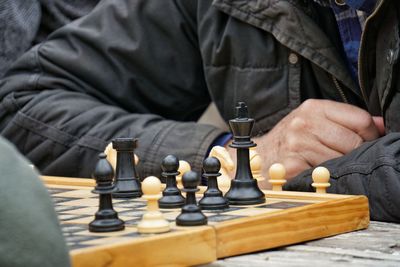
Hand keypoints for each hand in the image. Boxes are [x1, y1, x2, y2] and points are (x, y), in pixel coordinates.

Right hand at [250, 99, 382, 186]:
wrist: (259, 156)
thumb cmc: (291, 140)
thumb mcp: (314, 120)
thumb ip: (347, 120)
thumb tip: (382, 125)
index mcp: (312, 107)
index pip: (360, 119)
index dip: (370, 134)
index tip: (365, 141)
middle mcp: (304, 123)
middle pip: (354, 141)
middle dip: (355, 152)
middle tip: (344, 156)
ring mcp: (297, 145)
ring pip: (342, 160)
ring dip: (340, 166)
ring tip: (326, 163)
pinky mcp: (293, 166)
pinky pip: (325, 174)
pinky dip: (325, 176)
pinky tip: (316, 172)